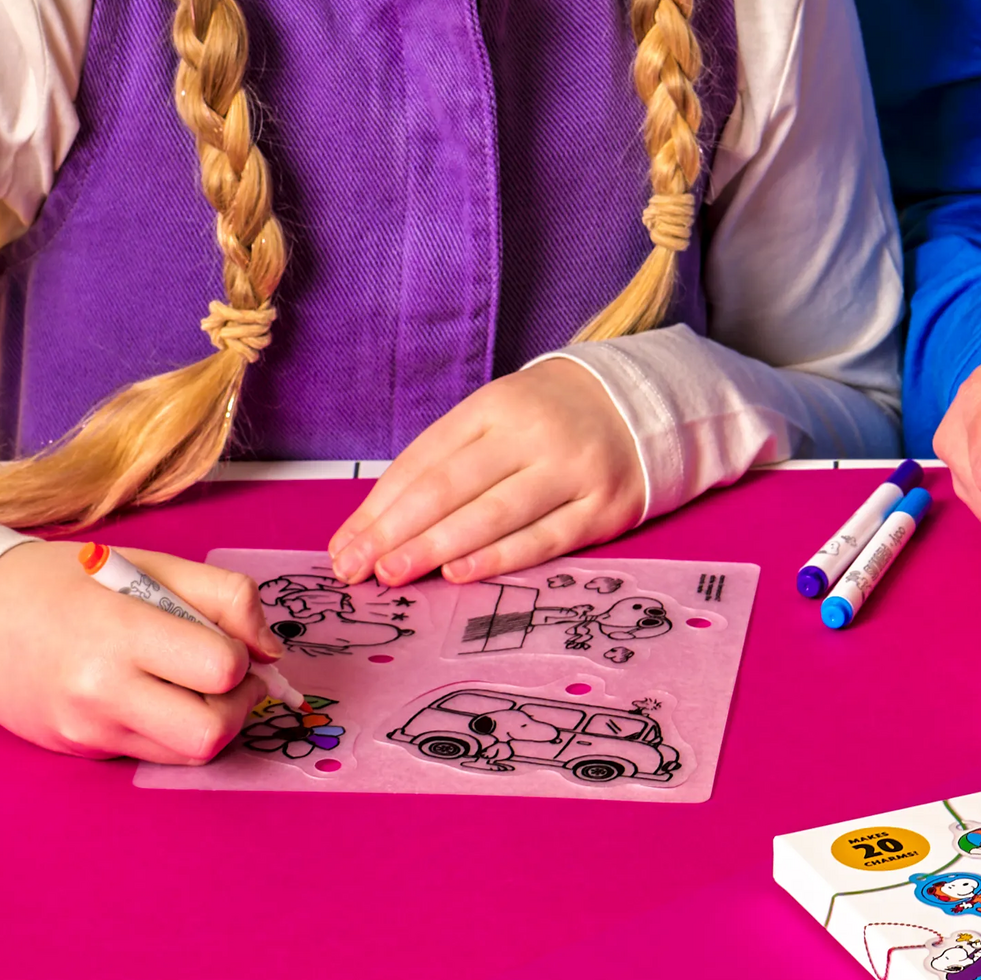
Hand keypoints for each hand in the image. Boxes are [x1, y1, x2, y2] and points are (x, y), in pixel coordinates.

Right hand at [0, 539, 277, 762]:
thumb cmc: (66, 581)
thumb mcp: (148, 563)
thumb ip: (223, 597)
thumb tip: (271, 650)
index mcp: (122, 631)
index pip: (220, 668)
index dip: (245, 657)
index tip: (238, 643)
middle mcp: (102, 691)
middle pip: (212, 732)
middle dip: (241, 705)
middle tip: (232, 677)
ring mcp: (88, 730)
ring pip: (189, 755)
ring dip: (215, 724)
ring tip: (200, 687)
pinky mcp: (80, 752)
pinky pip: (153, 755)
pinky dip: (175, 732)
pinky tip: (161, 698)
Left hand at [328, 358, 647, 588]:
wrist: (637, 406)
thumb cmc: (544, 423)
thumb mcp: (494, 420)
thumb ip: (441, 465)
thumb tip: (373, 526)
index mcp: (496, 405)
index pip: (425, 459)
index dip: (379, 506)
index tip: (343, 545)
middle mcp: (533, 433)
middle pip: (451, 486)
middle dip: (395, 531)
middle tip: (355, 568)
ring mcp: (571, 468)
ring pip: (494, 513)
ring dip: (436, 547)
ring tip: (392, 574)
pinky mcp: (602, 507)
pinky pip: (545, 538)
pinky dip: (499, 558)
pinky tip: (460, 574)